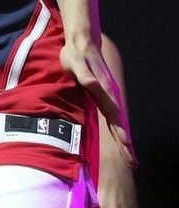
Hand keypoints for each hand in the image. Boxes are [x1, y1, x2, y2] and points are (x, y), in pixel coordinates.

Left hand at [60, 40, 136, 169]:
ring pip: (119, 123)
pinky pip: (115, 120)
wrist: (83, 44)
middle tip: (133, 163)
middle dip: (126, 144)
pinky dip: (120, 133)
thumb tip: (91, 83)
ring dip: (125, 142)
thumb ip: (83, 73)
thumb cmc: (75, 55)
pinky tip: (122, 143)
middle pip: (120, 123)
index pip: (113, 115)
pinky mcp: (106, 99)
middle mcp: (110, 96)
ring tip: (132, 160)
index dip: (119, 130)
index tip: (126, 144)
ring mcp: (110, 98)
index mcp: (104, 90)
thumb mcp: (75, 63)